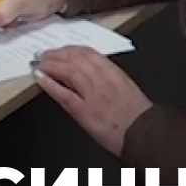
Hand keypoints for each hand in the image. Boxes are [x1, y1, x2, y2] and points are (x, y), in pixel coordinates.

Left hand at [33, 46, 151, 156]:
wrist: (144, 136)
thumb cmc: (138, 118)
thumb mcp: (127, 89)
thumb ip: (110, 79)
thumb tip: (92, 73)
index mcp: (115, 74)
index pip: (89, 53)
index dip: (71, 49)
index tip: (62, 50)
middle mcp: (104, 81)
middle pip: (76, 59)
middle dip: (57, 54)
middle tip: (45, 55)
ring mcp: (94, 96)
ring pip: (69, 71)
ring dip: (51, 65)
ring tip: (41, 64)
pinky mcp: (85, 112)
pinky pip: (65, 95)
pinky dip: (51, 84)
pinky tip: (42, 79)